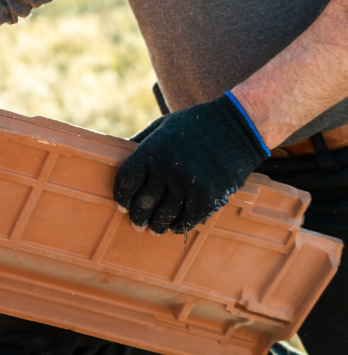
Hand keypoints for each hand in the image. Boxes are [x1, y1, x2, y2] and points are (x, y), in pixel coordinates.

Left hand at [113, 92, 269, 234]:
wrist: (238, 126)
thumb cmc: (194, 125)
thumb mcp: (162, 127)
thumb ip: (139, 144)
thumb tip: (115, 156)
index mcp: (152, 149)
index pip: (126, 181)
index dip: (121, 197)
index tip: (121, 206)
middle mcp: (168, 167)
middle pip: (143, 202)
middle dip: (137, 217)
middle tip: (136, 224)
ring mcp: (188, 183)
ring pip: (164, 215)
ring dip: (156, 226)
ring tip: (154, 229)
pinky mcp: (208, 196)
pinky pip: (187, 220)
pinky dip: (178, 226)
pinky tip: (175, 226)